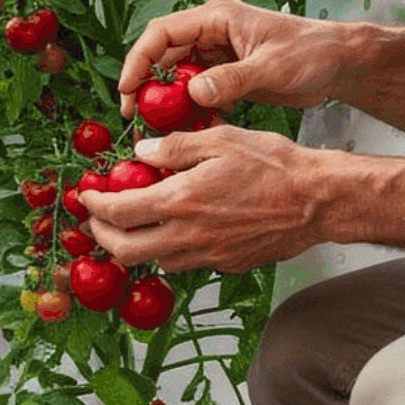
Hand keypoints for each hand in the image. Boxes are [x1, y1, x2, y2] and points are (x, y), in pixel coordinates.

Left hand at [85, 124, 333, 272]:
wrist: (317, 200)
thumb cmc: (276, 166)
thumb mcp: (221, 139)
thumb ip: (175, 147)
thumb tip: (141, 152)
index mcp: (183, 201)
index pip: (119, 213)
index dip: (95, 206)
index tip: (87, 196)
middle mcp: (190, 235)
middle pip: (126, 251)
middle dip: (104, 237)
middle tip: (99, 220)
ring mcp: (209, 255)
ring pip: (155, 261)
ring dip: (136, 246)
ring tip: (134, 224)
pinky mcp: (227, 264)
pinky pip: (185, 263)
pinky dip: (169, 250)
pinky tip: (175, 230)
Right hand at [116, 0, 341, 119]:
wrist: (338, 63)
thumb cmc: (311, 52)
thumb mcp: (272, 67)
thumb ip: (233, 79)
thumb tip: (194, 91)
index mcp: (216, 18)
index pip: (162, 33)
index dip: (138, 60)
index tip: (127, 90)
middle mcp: (211, 33)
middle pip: (162, 57)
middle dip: (146, 87)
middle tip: (137, 119)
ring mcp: (217, 55)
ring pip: (176, 78)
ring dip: (168, 103)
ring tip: (160, 132)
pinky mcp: (226, 76)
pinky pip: (196, 93)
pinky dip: (192, 111)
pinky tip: (195, 130)